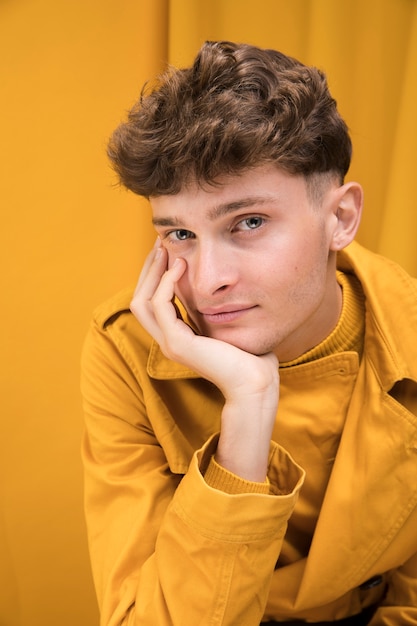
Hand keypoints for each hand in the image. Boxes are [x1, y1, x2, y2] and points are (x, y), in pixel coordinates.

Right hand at [131, 239, 278, 480]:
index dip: (154, 275)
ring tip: (165, 249)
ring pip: (141, 301)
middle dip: (148, 268)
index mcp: (176, 336)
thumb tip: (220, 282)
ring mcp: (169, 343)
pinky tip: (180, 265)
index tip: (166, 249)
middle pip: (139, 298)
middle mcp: (167, 340)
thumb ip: (215, 306)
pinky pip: (160, 305)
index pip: (150, 302)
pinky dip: (166, 282)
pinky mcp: (177, 343)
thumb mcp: (227, 323)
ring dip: (152, 272)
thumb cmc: (249, 355)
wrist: (255, 381)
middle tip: (159, 242)